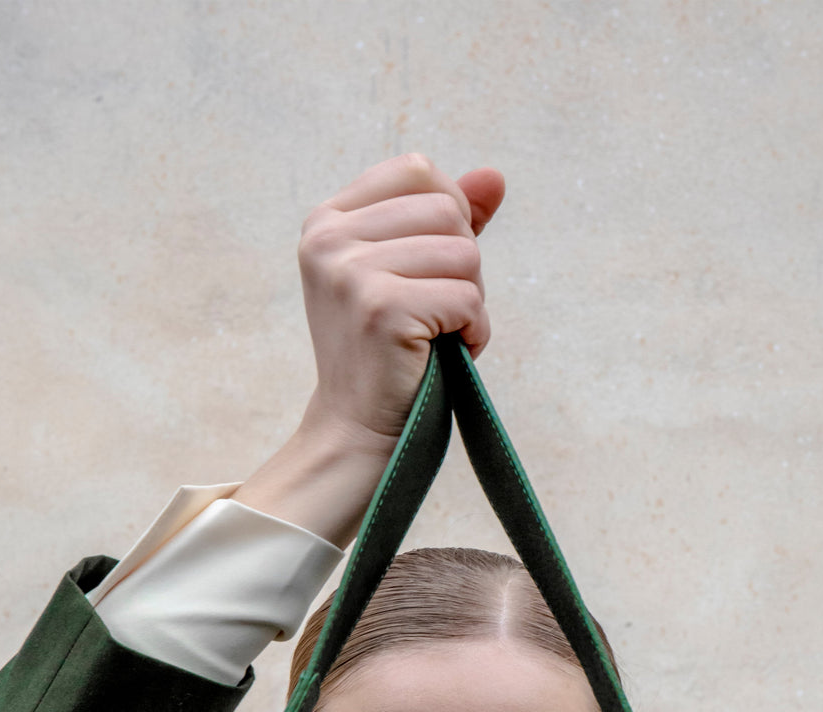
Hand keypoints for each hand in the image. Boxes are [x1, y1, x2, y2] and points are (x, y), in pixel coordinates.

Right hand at [297, 153, 505, 451]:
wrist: (356, 428)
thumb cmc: (387, 352)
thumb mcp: (408, 271)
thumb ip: (446, 218)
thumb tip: (495, 176)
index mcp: (327, 220)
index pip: (417, 171)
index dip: (449, 214)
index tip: (433, 267)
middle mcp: (330, 238)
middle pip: (447, 211)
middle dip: (463, 264)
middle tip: (437, 311)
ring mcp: (352, 273)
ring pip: (464, 254)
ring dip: (471, 301)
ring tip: (440, 334)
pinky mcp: (382, 309)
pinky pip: (468, 298)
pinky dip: (474, 331)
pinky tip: (445, 353)